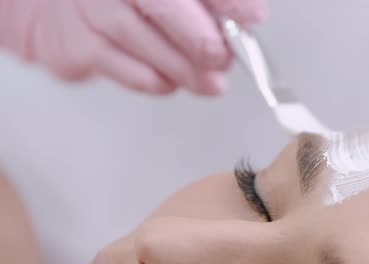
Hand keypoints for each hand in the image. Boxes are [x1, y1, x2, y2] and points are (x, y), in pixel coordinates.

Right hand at [0, 0, 266, 94]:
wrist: (48, 3)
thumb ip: (201, 1)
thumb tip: (247, 14)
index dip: (228, 1)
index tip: (253, 17)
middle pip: (166, 10)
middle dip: (205, 40)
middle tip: (225, 58)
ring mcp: (86, 14)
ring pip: (148, 48)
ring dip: (187, 71)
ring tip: (211, 83)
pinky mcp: (73, 50)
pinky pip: (128, 73)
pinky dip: (156, 80)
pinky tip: (169, 79)